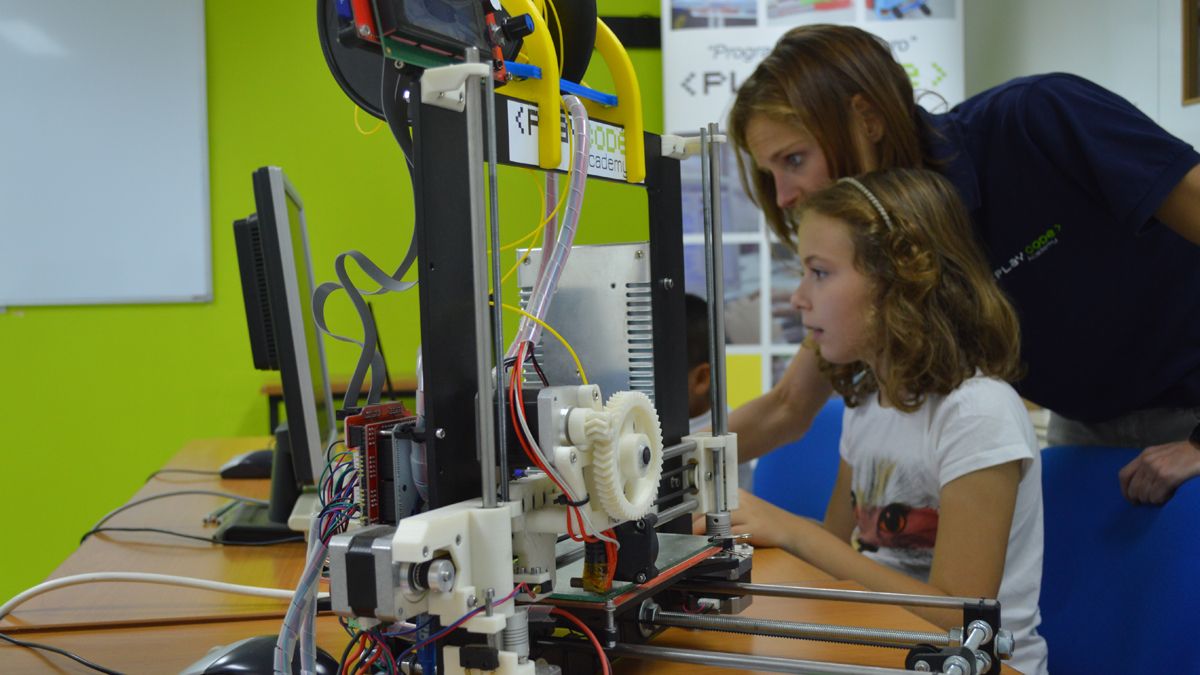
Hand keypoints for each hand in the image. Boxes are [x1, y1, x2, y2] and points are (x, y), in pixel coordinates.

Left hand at [691, 489, 806, 549]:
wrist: (788, 527)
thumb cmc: (764, 518)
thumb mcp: (744, 506)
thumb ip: (726, 508)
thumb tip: (704, 515)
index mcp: (736, 494)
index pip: (710, 498)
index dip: (696, 508)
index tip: (686, 516)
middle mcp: (740, 501)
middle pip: (711, 507)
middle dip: (696, 520)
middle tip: (687, 530)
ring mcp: (747, 514)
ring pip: (719, 519)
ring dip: (704, 530)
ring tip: (695, 537)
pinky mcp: (753, 528)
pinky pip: (732, 532)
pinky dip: (720, 538)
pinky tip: (714, 542)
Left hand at [1118, 441, 1199, 504]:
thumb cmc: (1186, 453)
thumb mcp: (1162, 453)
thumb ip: (1150, 463)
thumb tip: (1141, 482)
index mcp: (1144, 455)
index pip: (1124, 474)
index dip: (1124, 489)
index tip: (1130, 498)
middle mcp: (1146, 461)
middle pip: (1133, 488)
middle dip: (1137, 498)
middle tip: (1145, 502)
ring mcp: (1156, 469)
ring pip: (1144, 494)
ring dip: (1151, 500)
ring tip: (1160, 497)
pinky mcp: (1167, 478)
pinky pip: (1156, 496)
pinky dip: (1160, 500)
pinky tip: (1167, 497)